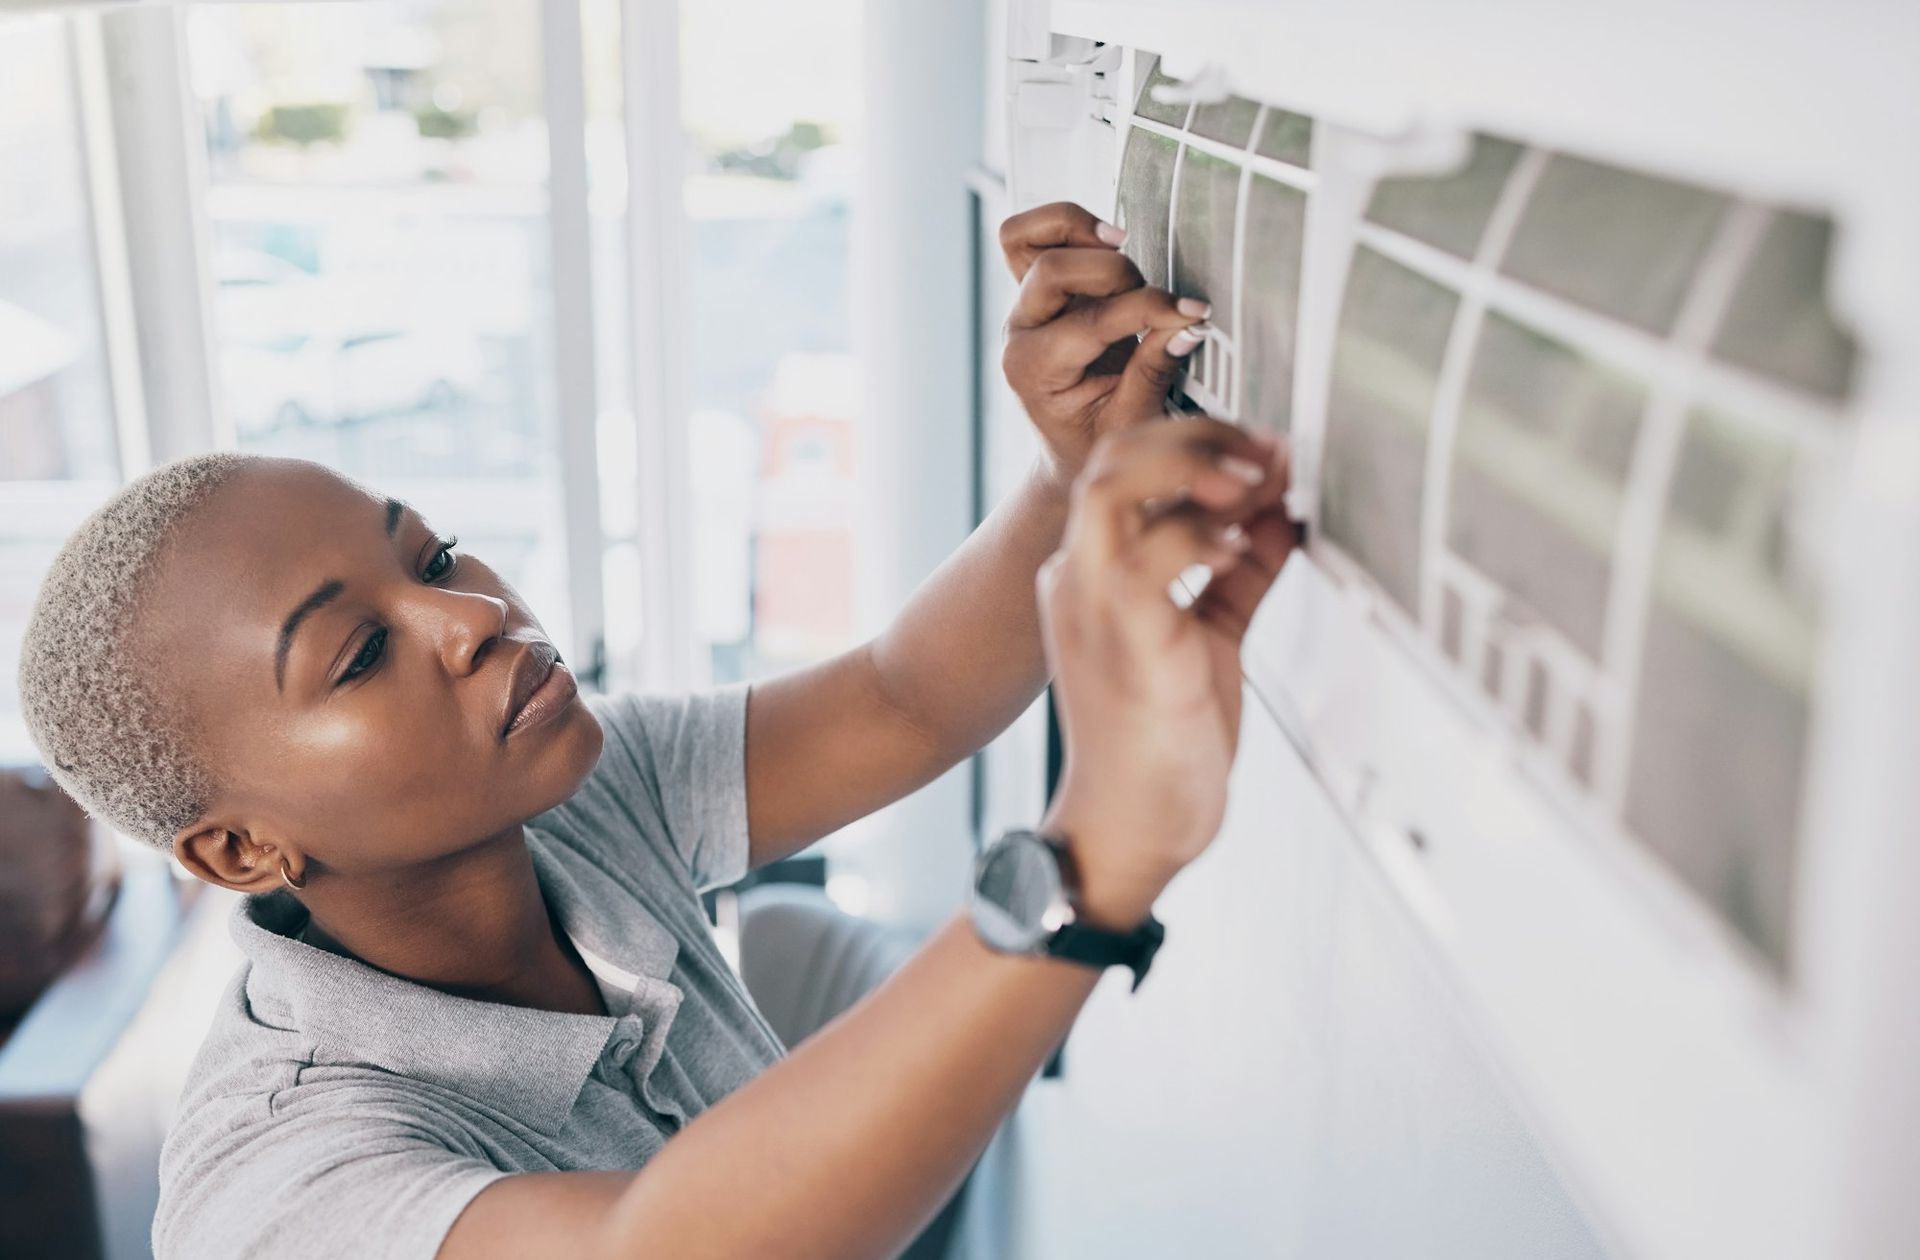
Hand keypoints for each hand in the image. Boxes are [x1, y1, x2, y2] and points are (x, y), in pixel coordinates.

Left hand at [998, 203, 1210, 485]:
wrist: (1068, 450)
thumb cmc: (1097, 440)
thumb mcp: (1131, 420)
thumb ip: (1154, 370)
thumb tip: (1187, 324)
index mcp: (1034, 372)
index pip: (1092, 322)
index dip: (1149, 309)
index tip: (1192, 312)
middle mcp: (1019, 333)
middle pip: (1052, 270)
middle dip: (1115, 273)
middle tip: (1152, 295)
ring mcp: (1022, 307)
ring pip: (1024, 239)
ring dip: (1078, 230)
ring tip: (1121, 243)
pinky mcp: (1033, 289)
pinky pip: (1028, 238)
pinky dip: (1065, 226)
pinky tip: (1106, 240)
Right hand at [1034, 418, 1298, 927]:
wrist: (1131, 828)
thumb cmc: (1162, 742)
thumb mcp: (1210, 636)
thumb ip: (1238, 572)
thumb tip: (1284, 511)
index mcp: (1092, 571)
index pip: (1124, 465)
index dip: (1197, 439)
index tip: (1263, 448)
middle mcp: (1078, 578)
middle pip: (1113, 457)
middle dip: (1197, 436)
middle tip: (1265, 452)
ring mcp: (1092, 607)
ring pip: (1113, 488)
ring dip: (1192, 468)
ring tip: (1254, 480)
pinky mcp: (1124, 643)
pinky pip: (1146, 561)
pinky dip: (1199, 538)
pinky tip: (1241, 546)